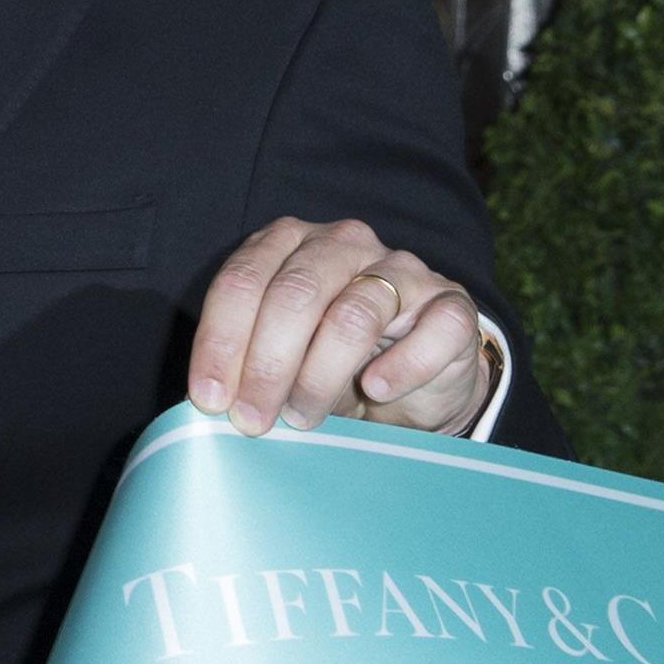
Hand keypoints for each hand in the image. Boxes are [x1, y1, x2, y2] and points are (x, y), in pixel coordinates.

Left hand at [186, 216, 494, 436]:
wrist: (419, 377)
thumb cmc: (334, 361)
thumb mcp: (281, 356)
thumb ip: (246, 364)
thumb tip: (214, 403)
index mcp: (287, 243)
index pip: (242, 281)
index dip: (220, 342)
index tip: (210, 399)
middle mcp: (342, 244)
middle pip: (294, 294)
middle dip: (266, 365)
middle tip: (253, 420)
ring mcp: (403, 269)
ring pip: (354, 313)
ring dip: (321, 375)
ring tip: (303, 418)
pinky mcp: (452, 304)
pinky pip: (430, 330)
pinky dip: (401, 367)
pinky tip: (377, 390)